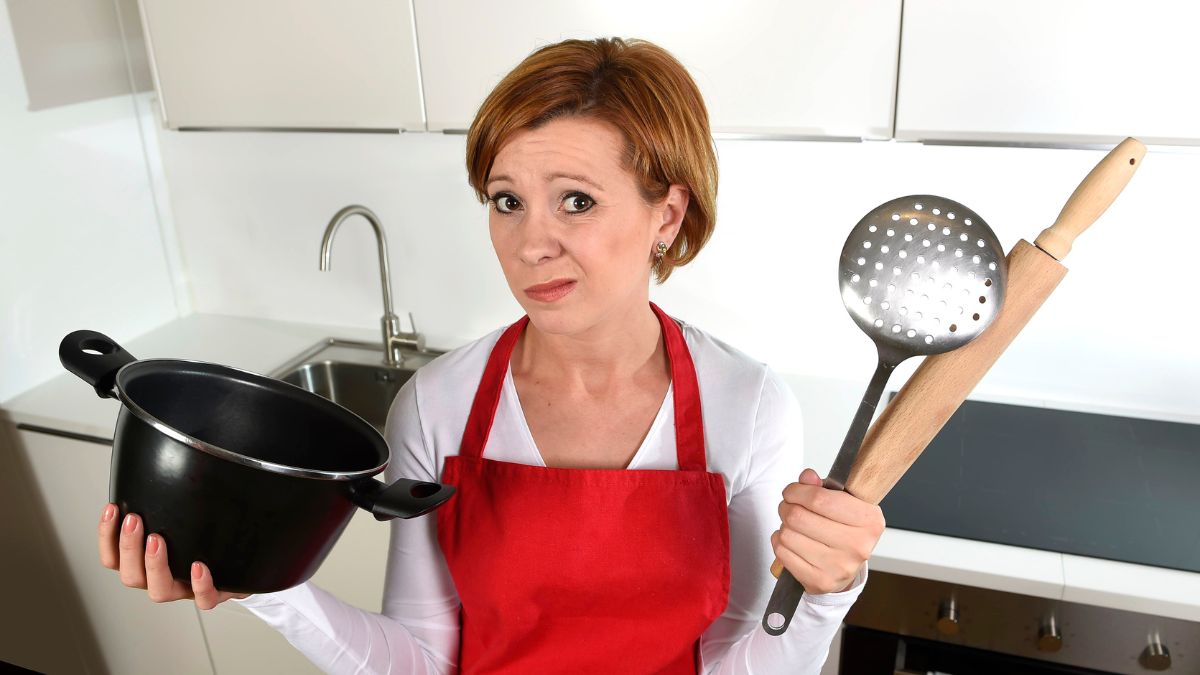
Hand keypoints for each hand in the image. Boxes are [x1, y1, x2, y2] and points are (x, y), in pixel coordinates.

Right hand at [98, 503, 249, 608]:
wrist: (244, 564)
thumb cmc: (207, 540)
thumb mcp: (184, 518)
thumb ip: (168, 502)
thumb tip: (154, 463)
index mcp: (148, 563)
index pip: (114, 558)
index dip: (107, 536)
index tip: (112, 508)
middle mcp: (163, 579)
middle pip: (131, 576)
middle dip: (128, 547)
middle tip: (134, 520)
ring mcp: (186, 589)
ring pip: (160, 591)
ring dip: (154, 565)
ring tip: (157, 539)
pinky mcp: (214, 594)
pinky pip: (204, 599)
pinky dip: (199, 585)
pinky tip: (198, 566)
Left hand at [771, 468, 884, 594]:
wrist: (847, 565)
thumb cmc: (842, 527)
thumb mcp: (839, 500)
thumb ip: (821, 486)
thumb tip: (807, 477)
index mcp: (869, 520)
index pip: (819, 499)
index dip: (797, 491)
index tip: (791, 491)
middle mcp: (858, 546)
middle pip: (798, 517)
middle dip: (786, 507)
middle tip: (789, 507)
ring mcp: (839, 567)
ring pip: (787, 535)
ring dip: (784, 526)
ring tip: (794, 526)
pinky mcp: (820, 582)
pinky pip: (782, 553)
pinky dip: (780, 543)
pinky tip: (792, 542)